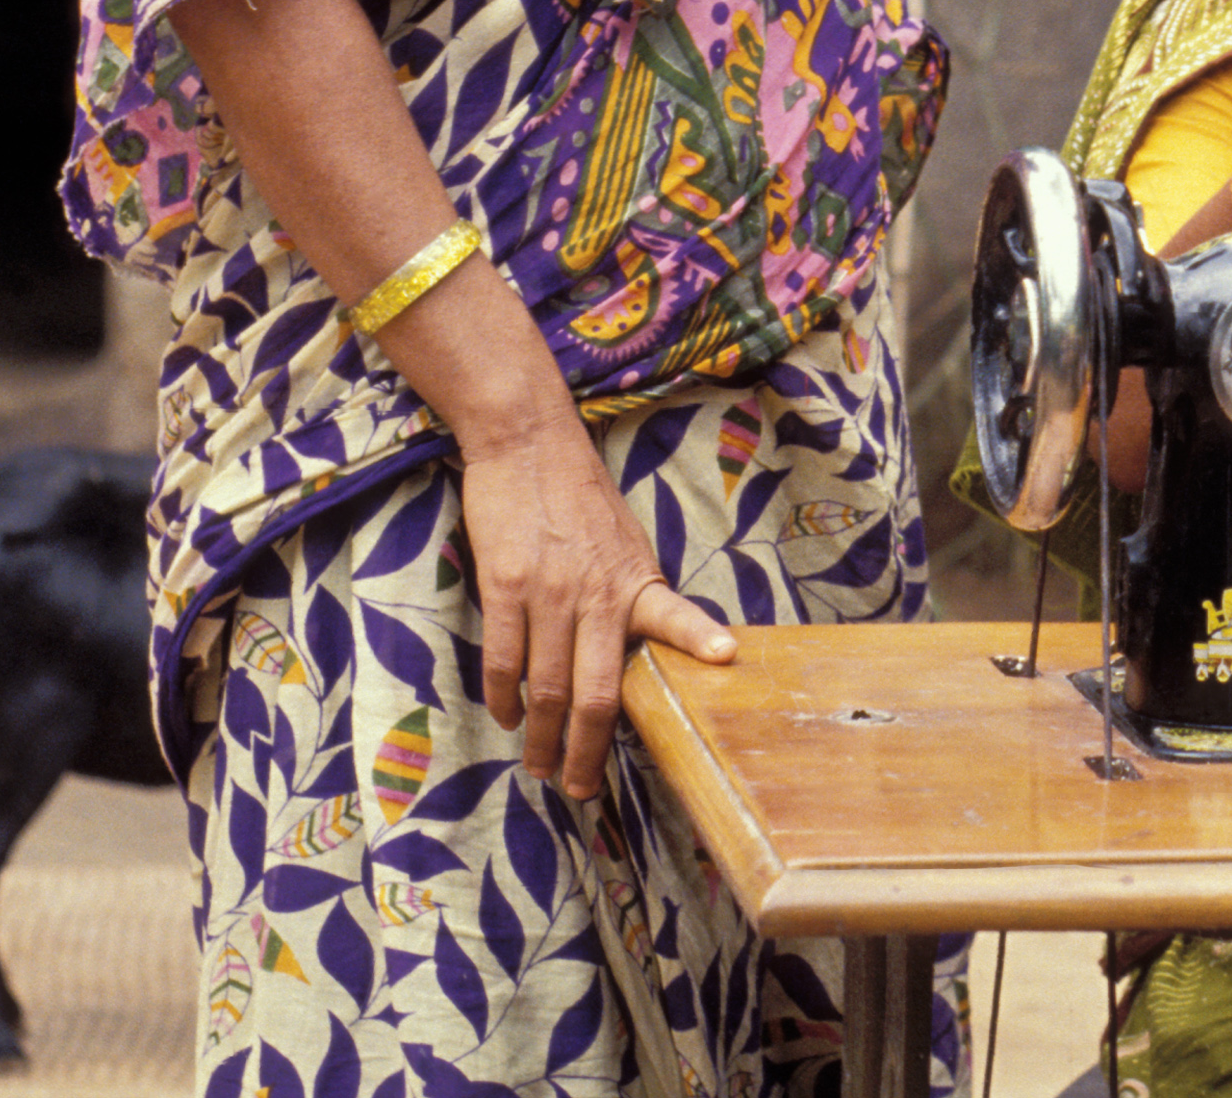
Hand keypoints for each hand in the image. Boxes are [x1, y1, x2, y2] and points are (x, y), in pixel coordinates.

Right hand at [458, 423, 736, 800]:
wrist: (529, 444)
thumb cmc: (579, 498)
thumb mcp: (624, 544)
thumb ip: (629, 597)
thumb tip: (631, 652)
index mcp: (635, 580)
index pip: (674, 615)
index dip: (699, 638)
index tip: (727, 658)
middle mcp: (598, 592)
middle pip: (598, 692)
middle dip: (589, 750)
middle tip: (582, 788)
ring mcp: (551, 591)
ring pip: (548, 688)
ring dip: (542, 738)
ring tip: (540, 766)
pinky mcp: (506, 586)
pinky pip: (506, 660)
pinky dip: (504, 698)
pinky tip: (505, 716)